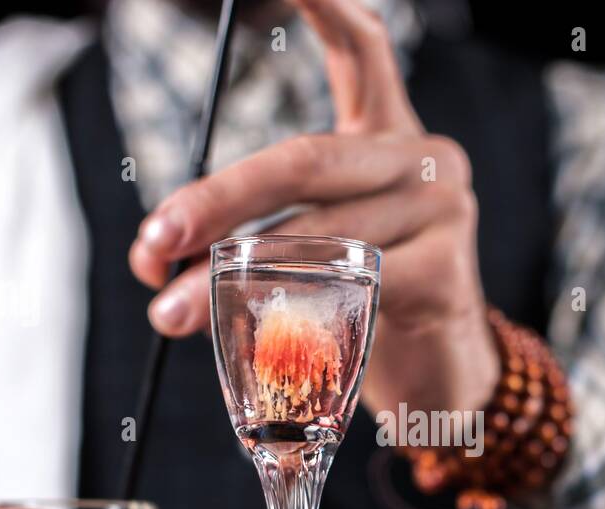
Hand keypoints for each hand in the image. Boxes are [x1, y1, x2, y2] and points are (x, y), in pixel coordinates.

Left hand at [129, 0, 499, 416]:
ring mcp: (444, 210)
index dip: (325, 5)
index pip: (360, 48)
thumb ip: (252, 234)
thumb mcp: (313, 248)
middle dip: (219, 200)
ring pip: (322, 232)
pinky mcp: (450, 272)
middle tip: (155, 240)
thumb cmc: (368, 301)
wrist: (443, 375)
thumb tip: (156, 256)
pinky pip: (355, 286)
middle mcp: (424, 157)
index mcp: (388, 135)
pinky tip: (261, 337)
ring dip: (236, 275)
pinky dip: (296, 310)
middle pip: (307, 160)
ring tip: (173, 311)